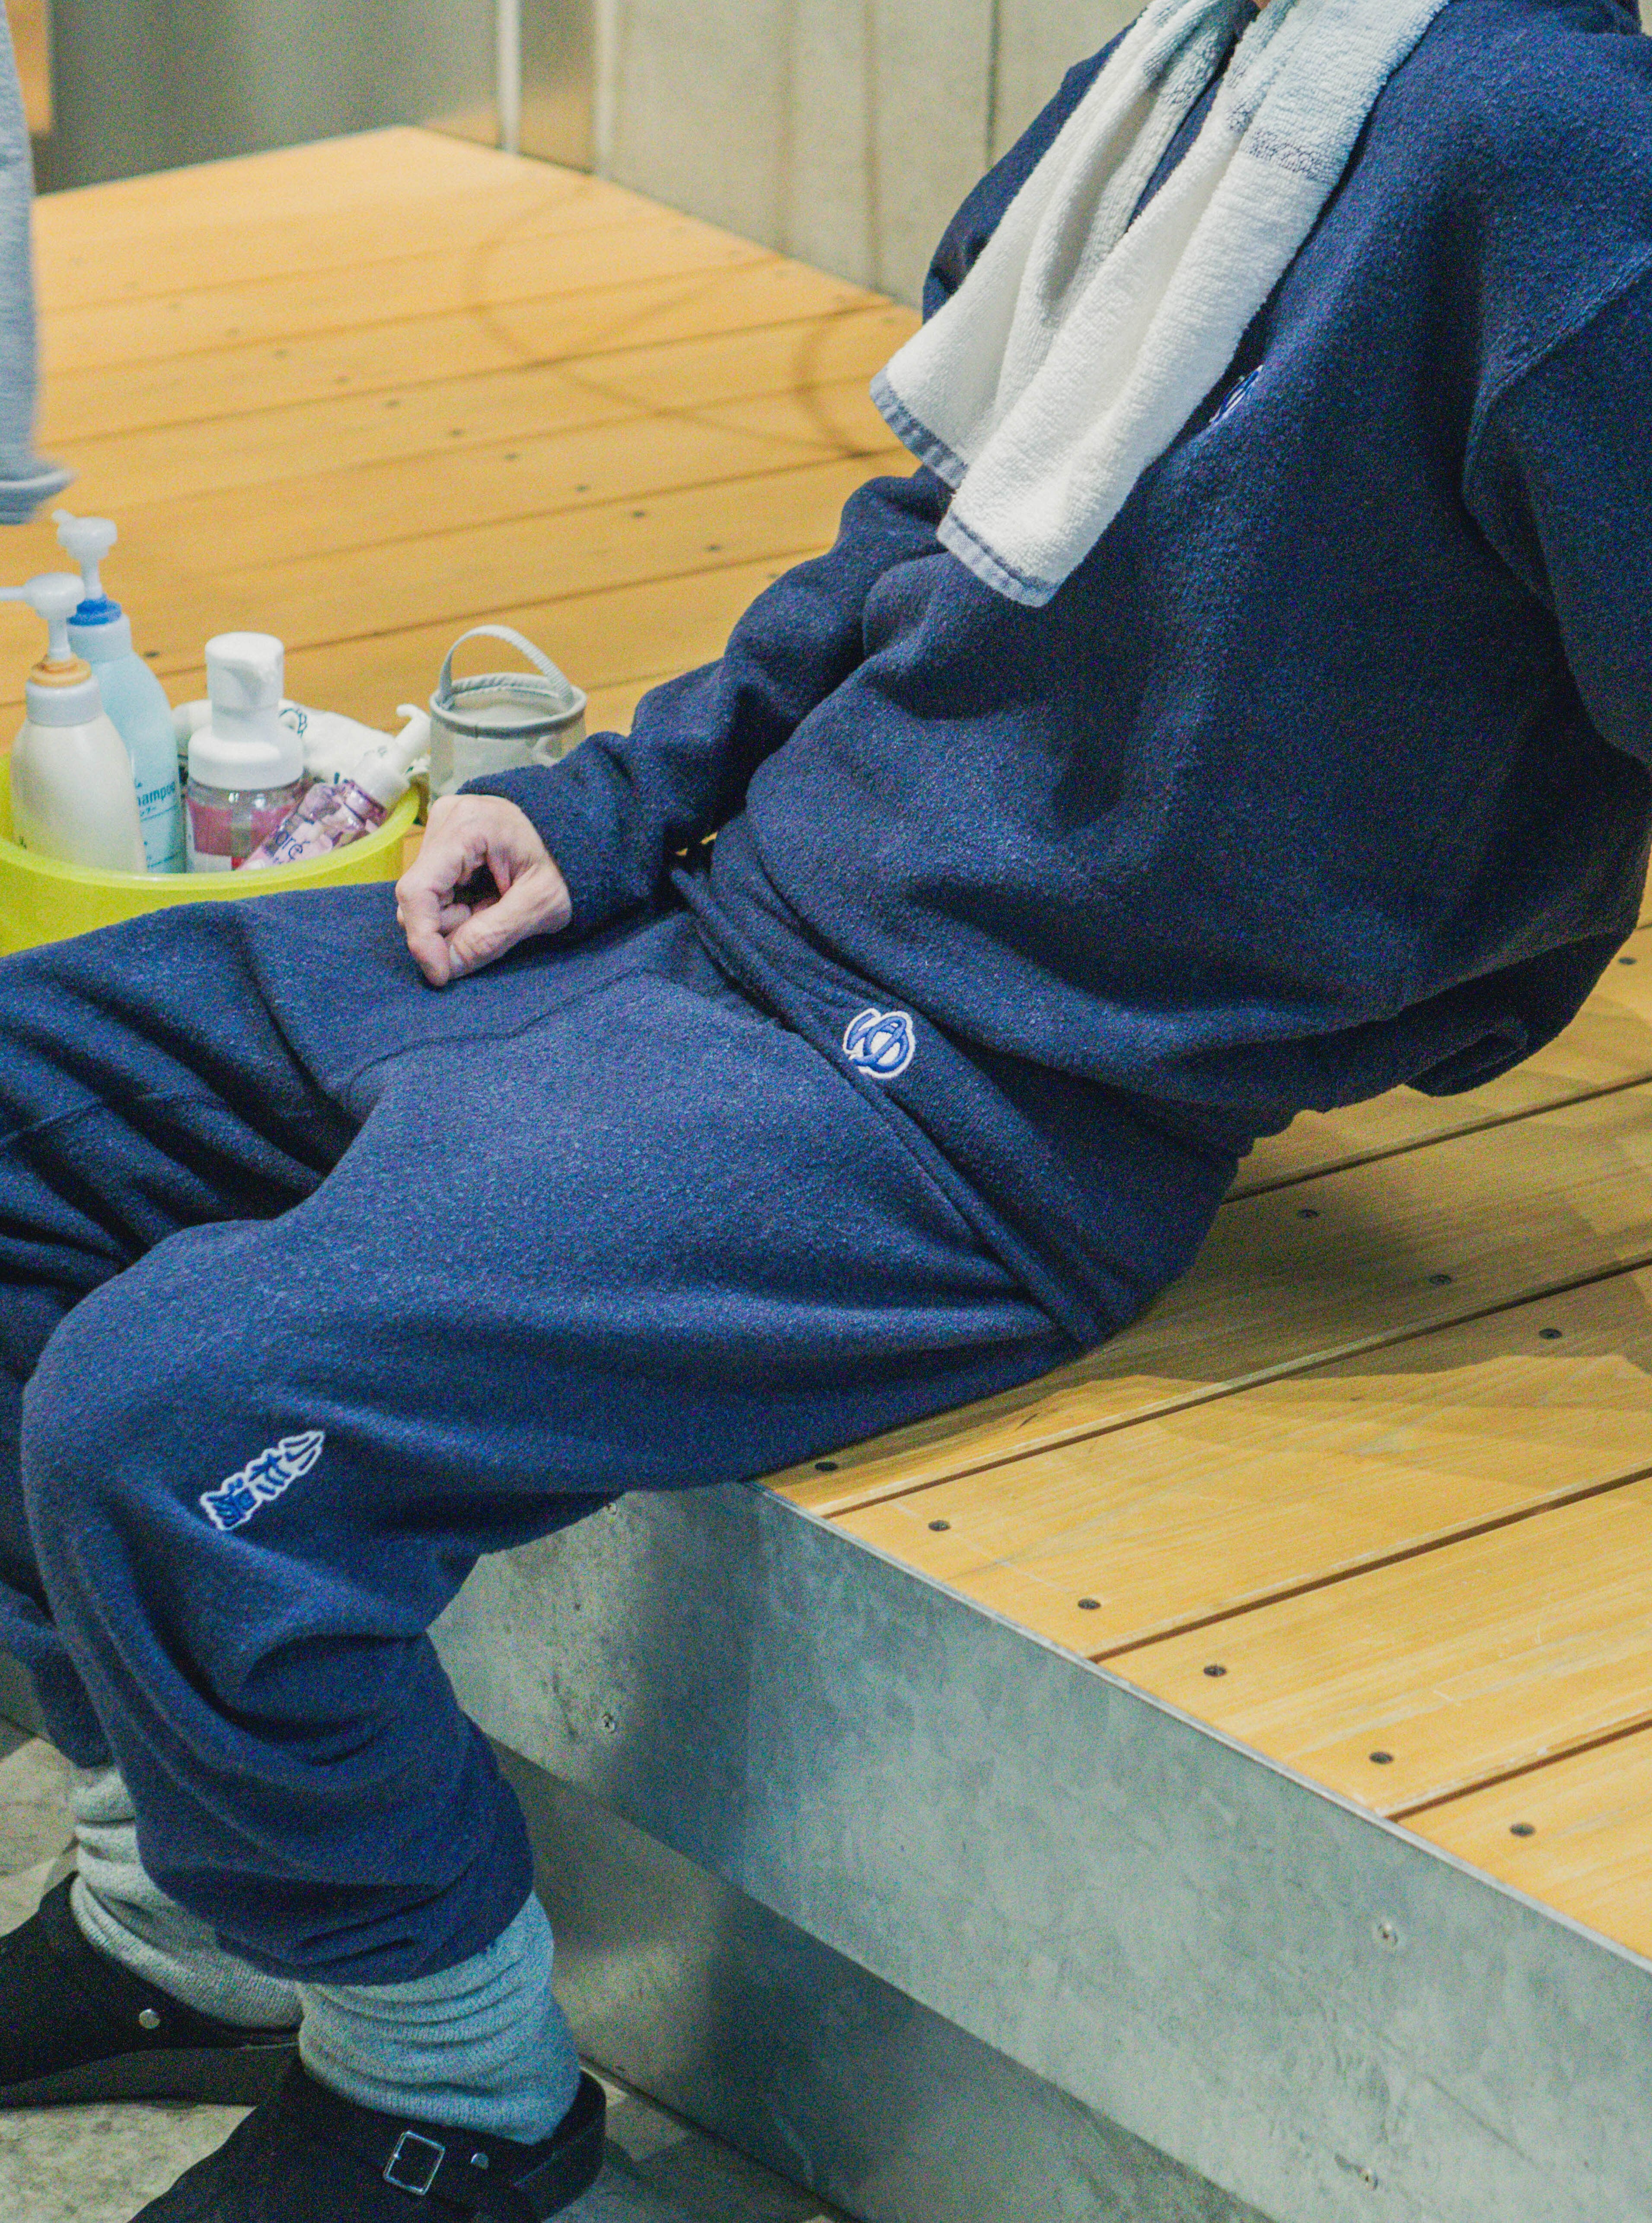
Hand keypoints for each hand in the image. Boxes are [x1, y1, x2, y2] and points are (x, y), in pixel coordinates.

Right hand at [396, 795, 571, 987]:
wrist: (584, 841)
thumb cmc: (570, 866)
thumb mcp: (541, 904)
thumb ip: (492, 935)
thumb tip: (446, 967)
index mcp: (469, 825)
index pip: (418, 890)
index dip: (423, 938)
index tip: (440, 975)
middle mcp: (446, 818)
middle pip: (418, 897)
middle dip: (451, 926)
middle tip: (497, 918)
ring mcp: (442, 827)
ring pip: (423, 898)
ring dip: (456, 918)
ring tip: (496, 905)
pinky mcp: (444, 841)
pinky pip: (433, 890)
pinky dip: (458, 907)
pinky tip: (486, 898)